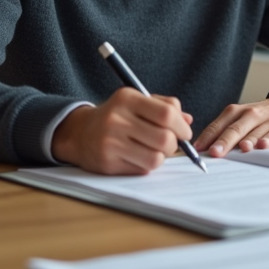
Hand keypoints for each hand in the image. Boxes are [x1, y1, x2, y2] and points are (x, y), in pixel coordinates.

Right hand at [52, 88, 192, 174]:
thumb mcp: (136, 101)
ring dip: (161, 157)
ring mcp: (111, 142)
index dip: (182, 127)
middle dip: (174, 145)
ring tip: (154, 150)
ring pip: (156, 158)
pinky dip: (147, 165)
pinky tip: (138, 157)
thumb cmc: (116, 116)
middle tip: (170, 144)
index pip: (166, 114)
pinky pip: (142, 169)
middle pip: (164, 139)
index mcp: (127, 98)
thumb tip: (188, 121)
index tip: (185, 133)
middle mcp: (117, 119)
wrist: (79, 133)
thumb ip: (164, 106)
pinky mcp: (108, 163)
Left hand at [194, 91, 268, 157]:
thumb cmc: (264, 115)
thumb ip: (227, 130)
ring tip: (240, 149)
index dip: (208, 136)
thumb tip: (206, 149)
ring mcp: (267, 121)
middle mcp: (250, 114)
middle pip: (234, 129)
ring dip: (246, 141)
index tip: (198, 149)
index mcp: (236, 111)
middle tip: (215, 152)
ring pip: (254, 132)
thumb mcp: (244, 117)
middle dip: (224, 141)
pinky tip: (264, 146)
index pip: (218, 124)